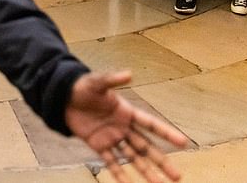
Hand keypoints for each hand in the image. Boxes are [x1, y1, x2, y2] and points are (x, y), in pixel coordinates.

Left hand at [66, 71, 186, 182]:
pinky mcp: (99, 145)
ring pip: (133, 158)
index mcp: (127, 112)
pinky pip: (111, 162)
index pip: (151, 124)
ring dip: (146, 172)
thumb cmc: (82, 87)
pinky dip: (120, 174)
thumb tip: (129, 74)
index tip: (183, 142)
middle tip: (177, 176)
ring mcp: (112, 138)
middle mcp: (123, 127)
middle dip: (161, 162)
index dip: (166, 133)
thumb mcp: (96, 82)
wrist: (63, 97)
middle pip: (146, 147)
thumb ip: (112, 79)